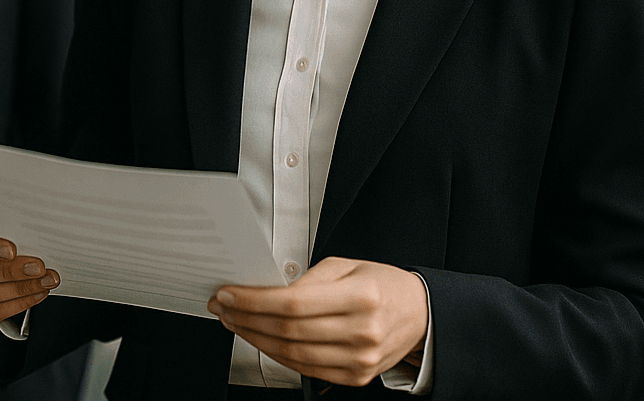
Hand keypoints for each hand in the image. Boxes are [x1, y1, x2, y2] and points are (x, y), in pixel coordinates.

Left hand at [208, 256, 427, 386]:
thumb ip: (307, 278)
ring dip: (255, 338)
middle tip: (223, 307)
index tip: (228, 294)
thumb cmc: (381, 285)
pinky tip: (261, 339)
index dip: (253, 301)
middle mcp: (362, 332)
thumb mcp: (346, 266)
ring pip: (292, 354)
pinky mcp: (356, 377)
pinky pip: (305, 369)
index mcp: (361, 297)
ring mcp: (360, 360)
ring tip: (234, 322)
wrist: (419, 314)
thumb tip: (265, 290)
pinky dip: (277, 355)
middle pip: (287, 331)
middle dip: (246, 319)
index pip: (292, 304)